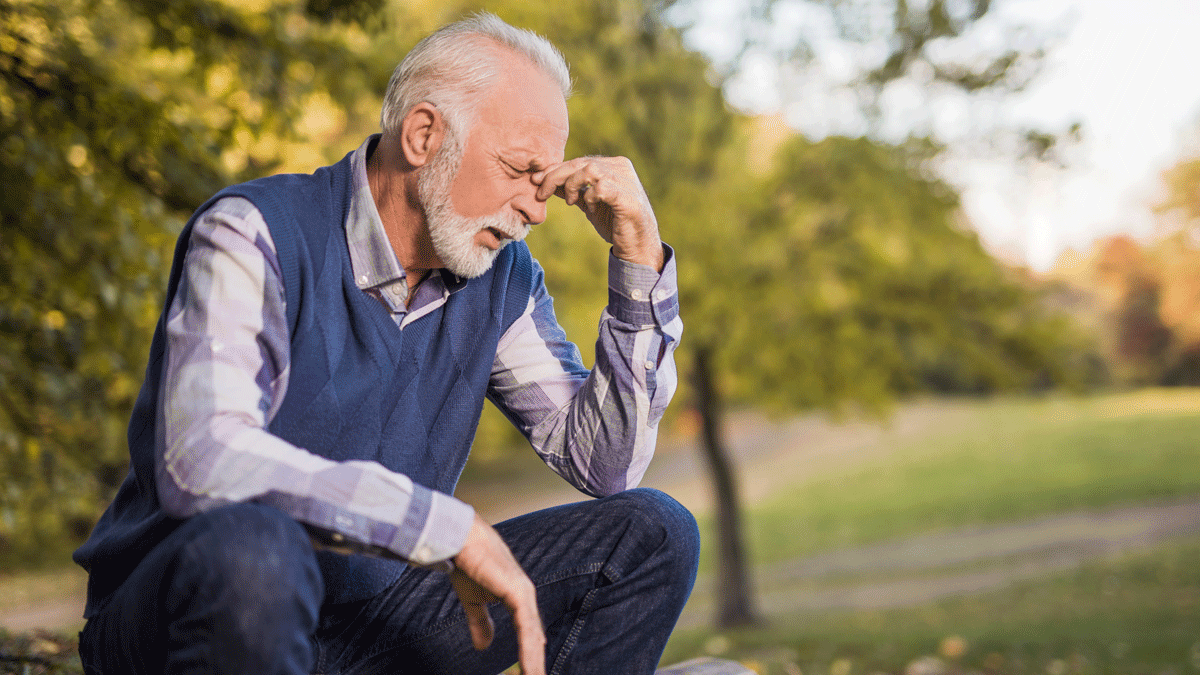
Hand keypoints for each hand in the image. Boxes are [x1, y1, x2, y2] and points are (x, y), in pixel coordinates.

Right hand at [451, 513, 545, 674]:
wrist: (461, 540)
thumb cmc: (468, 564)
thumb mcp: (473, 601)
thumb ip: (481, 623)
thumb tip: (484, 647)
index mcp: (518, 599)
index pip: (529, 633)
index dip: (532, 655)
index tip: (532, 674)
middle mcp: (526, 597)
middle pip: (535, 638)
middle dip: (536, 663)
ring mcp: (525, 594)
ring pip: (534, 637)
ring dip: (535, 662)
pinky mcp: (518, 593)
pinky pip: (527, 628)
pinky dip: (529, 651)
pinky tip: (530, 668)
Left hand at [533, 156, 663, 271]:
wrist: (636, 245)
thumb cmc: (614, 222)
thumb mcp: (588, 203)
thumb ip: (572, 190)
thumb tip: (545, 182)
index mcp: (612, 165)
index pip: (578, 161)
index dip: (555, 169)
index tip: (536, 180)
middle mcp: (620, 167)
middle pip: (580, 163)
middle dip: (555, 176)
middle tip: (541, 192)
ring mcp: (626, 180)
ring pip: (589, 169)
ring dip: (572, 184)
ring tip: (570, 202)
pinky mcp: (628, 197)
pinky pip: (602, 187)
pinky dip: (590, 196)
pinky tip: (591, 208)